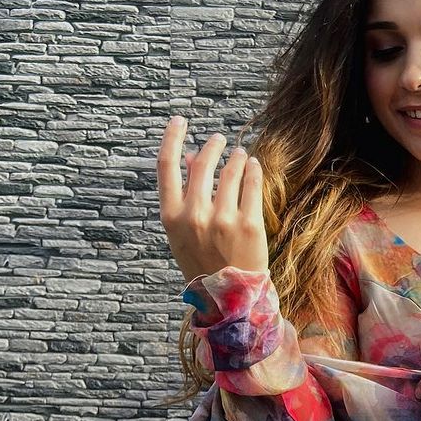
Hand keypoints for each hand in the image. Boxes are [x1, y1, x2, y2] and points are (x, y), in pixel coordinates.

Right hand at [156, 116, 269, 286]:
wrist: (228, 298)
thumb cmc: (203, 262)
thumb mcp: (182, 233)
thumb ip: (183, 195)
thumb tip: (188, 158)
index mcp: (172, 217)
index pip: (166, 166)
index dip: (171, 138)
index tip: (179, 121)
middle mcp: (195, 216)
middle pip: (202, 164)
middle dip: (212, 146)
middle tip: (219, 140)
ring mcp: (222, 220)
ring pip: (230, 171)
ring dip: (235, 157)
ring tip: (240, 155)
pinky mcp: (249, 224)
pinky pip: (252, 185)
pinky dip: (253, 170)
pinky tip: (253, 166)